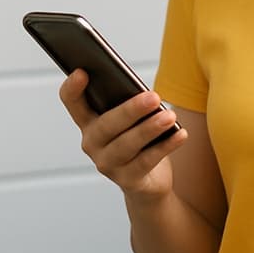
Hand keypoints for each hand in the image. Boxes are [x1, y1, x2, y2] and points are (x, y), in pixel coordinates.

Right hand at [59, 69, 186, 199]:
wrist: (148, 180)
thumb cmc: (140, 138)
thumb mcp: (133, 118)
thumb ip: (131, 103)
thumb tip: (149, 94)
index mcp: (89, 121)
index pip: (73, 103)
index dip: (73, 89)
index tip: (82, 71)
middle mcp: (92, 143)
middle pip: (107, 125)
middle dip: (130, 110)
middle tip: (154, 97)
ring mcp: (107, 163)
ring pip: (127, 145)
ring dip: (150, 129)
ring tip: (170, 117)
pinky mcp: (127, 180)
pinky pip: (146, 161)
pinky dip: (165, 146)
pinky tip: (180, 134)